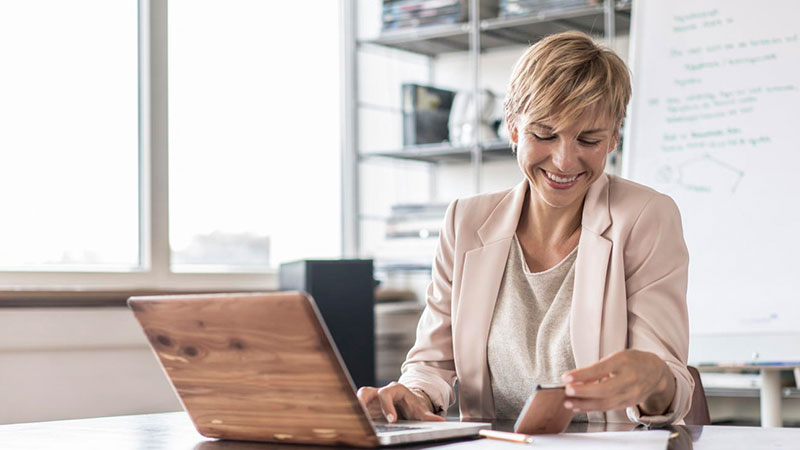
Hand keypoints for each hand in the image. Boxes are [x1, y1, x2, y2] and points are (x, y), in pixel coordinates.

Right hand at [356, 382, 445, 422]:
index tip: (392, 421)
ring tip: (355, 420)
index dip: (388, 406)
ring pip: (359, 398)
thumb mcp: (420, 410)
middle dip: (364, 404)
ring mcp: (371, 399)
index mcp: (394, 390)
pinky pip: (357, 408)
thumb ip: (428, 416)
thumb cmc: (412, 407)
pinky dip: (355, 414)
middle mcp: (380, 392)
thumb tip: (441, 421)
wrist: (407, 405)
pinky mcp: (366, 407)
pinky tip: (354, 425)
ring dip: (356, 407)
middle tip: (365, 420)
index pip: (387, 393)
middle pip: (367, 391)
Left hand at [560, 349, 675, 415]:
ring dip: (585, 404)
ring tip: (568, 403)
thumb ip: (598, 368)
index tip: (566, 378)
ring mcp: (631, 393)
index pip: (601, 369)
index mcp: (623, 361)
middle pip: (605, 389)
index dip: (583, 375)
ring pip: (606, 402)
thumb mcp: (616, 357)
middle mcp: (629, 378)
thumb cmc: (632, 361)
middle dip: (583, 392)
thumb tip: (577, 379)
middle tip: (567, 391)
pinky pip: (608, 408)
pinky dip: (592, 408)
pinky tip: (579, 407)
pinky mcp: (629, 403)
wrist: (656, 372)